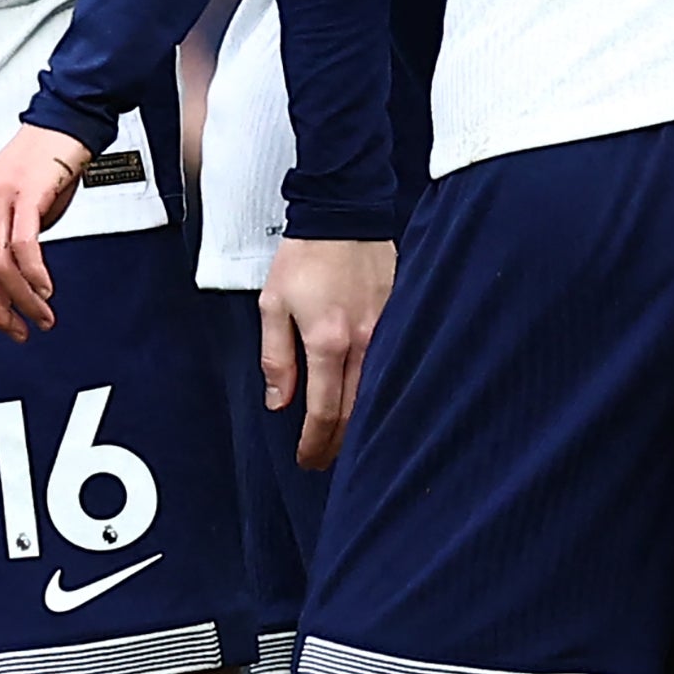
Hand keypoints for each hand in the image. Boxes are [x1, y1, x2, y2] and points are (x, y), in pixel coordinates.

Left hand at [0, 125, 91, 343]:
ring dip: (21, 300)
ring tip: (41, 316)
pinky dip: (34, 275)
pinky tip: (46, 289)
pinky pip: (24, 245)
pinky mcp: (27, 192)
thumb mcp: (6, 208)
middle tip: (17, 332)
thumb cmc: (39, 169)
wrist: (62, 124)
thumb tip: (1, 292)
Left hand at [262, 236, 394, 470]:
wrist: (343, 212)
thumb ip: (276, 357)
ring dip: (360, 422)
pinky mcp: (400, 316)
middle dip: (338, 444)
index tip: (306, 458)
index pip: (324, 410)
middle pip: (356, 412)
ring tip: (344, 440)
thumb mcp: (273, 304)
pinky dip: (379, 390)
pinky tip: (370, 400)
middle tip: (323, 461)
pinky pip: (391, 364)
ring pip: (378, 393)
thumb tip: (279, 401)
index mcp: (327, 340)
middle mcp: (363, 341)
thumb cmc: (305, 254)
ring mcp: (387, 329)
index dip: (315, 442)